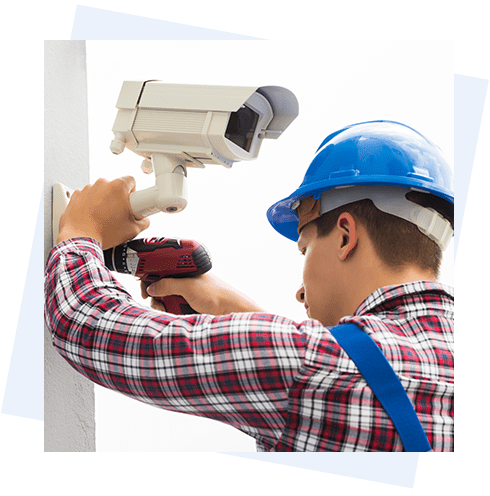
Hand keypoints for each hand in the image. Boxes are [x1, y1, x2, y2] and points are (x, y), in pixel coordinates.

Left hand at [57, 177, 149, 249]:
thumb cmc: (103, 233)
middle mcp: (101, 184)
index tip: (131, 203)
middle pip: (115, 187)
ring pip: (101, 192)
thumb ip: (143, 221)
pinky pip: (88, 197)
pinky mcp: (76, 196)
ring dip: (104, 202)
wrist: (80, 239)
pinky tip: (93, 218)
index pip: (131, 181)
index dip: (133, 193)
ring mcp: (87, 189)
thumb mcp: (133, 229)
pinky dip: (90, 205)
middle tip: (119, 214)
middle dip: (118, 199)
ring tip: (104, 218)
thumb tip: (144, 220)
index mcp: (118, 187)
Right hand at [140, 273, 265, 315]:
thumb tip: (151, 287)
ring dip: (162, 305)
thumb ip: (168, 285)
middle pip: (159, 285)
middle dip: (155, 294)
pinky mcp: (187, 305)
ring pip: (164, 298)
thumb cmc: (216, 294)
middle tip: (154, 300)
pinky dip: (169, 311)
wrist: (230, 311)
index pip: (161, 267)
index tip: (142, 284)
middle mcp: (184, 279)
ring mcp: (185, 293)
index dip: (150, 275)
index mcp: (185, 268)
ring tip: (167, 308)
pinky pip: (171, 308)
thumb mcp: (188, 287)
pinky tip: (173, 313)